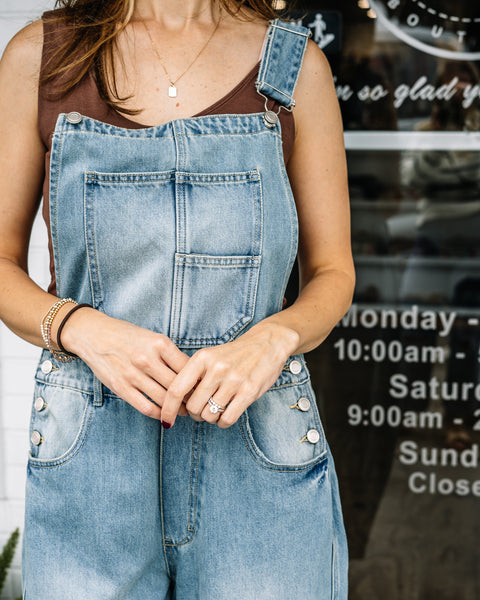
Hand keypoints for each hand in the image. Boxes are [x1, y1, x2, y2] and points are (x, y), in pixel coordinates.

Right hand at [60, 308, 189, 419]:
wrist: (94, 335)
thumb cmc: (127, 336)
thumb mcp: (152, 337)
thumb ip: (170, 354)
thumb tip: (192, 375)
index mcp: (159, 343)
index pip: (188, 367)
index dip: (198, 380)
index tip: (203, 387)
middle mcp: (147, 359)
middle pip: (178, 386)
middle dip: (190, 397)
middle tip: (197, 403)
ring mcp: (133, 374)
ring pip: (164, 399)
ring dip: (177, 409)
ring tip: (184, 411)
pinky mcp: (121, 387)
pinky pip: (146, 407)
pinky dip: (159, 414)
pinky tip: (165, 415)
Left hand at [160, 322, 299, 428]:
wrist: (267, 343)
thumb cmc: (235, 354)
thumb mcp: (210, 356)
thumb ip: (194, 375)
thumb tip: (176, 401)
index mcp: (202, 358)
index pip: (176, 389)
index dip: (168, 409)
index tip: (166, 420)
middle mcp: (216, 369)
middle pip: (192, 406)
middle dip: (194, 414)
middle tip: (202, 410)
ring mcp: (233, 380)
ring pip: (209, 415)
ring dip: (210, 418)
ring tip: (216, 409)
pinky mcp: (249, 391)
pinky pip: (227, 418)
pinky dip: (223, 422)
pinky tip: (226, 414)